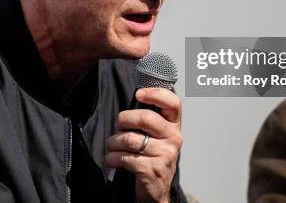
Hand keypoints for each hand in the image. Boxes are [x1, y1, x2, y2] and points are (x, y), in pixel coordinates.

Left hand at [105, 88, 182, 202]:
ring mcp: (165, 155)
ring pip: (130, 139)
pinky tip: (111, 159)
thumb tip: (130, 105)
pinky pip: (124, 157)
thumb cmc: (152, 158)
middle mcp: (173, 139)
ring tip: (111, 146)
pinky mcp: (152, 170)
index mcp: (174, 127)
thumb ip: (150, 121)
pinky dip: (112, 158)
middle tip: (117, 126)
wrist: (156, 191)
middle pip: (145, 118)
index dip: (156, 94)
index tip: (139, 94)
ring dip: (113, 142)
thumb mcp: (157, 137)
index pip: (173, 103)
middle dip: (123, 119)